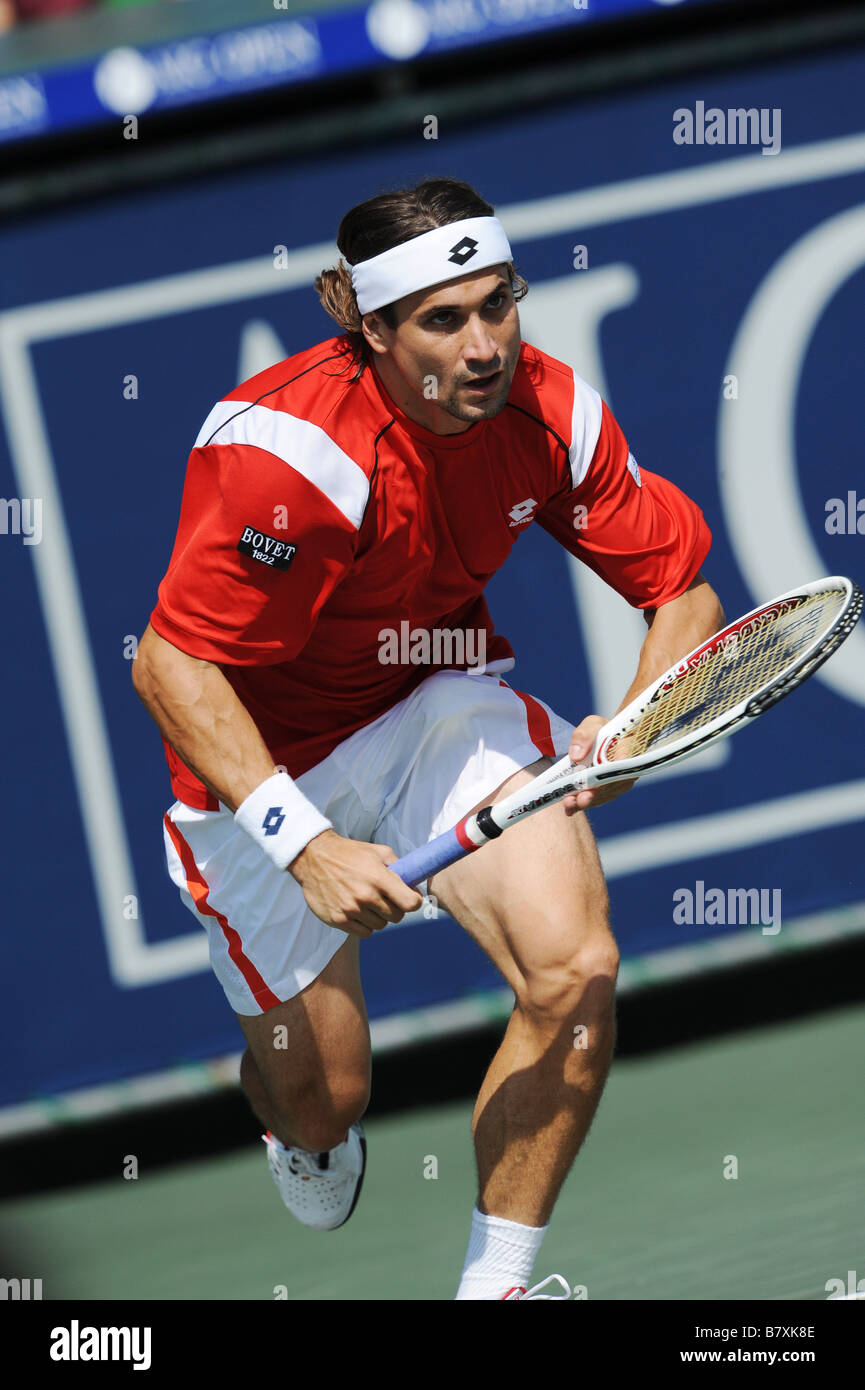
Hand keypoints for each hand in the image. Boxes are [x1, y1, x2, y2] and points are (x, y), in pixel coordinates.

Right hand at [288, 830, 422, 935]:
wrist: (314, 857)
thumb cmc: (349, 853)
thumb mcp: (378, 852)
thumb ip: (399, 867)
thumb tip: (414, 884)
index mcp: (379, 878)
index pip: (410, 903)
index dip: (414, 902)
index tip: (410, 898)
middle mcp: (366, 896)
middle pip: (397, 917)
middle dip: (395, 908)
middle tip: (386, 899)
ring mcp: (351, 910)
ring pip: (381, 926)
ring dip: (379, 916)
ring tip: (369, 903)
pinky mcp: (338, 920)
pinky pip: (364, 933)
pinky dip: (365, 925)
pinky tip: (359, 911)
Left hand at [562, 715, 635, 814]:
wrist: (605, 741)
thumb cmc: (600, 731)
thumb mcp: (592, 726)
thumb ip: (584, 736)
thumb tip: (576, 756)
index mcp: (628, 746)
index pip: (625, 757)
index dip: (613, 768)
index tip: (601, 779)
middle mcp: (628, 767)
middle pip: (613, 782)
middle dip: (596, 792)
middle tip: (581, 799)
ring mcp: (621, 781)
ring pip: (606, 794)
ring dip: (588, 801)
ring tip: (570, 805)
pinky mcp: (612, 791)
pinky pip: (600, 798)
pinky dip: (585, 803)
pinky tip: (571, 808)